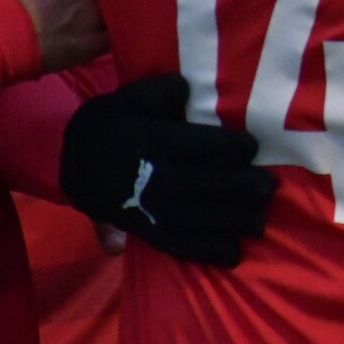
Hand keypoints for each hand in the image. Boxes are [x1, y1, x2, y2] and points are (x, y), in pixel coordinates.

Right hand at [60, 73, 277, 266]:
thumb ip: (162, 91)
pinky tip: (232, 254)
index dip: (230, 146)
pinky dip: (204, 252)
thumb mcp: (133, 96)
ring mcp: (147, 208)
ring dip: (229, 223)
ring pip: (193, 218)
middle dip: (239, 187)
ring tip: (259, 223)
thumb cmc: (117, 120)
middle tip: (268, 188)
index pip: (198, 145)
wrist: (74, 160)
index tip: (253, 148)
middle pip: (202, 184)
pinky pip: (175, 245)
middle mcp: (151, 178)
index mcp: (150, 142)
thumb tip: (185, 89)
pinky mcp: (144, 230)